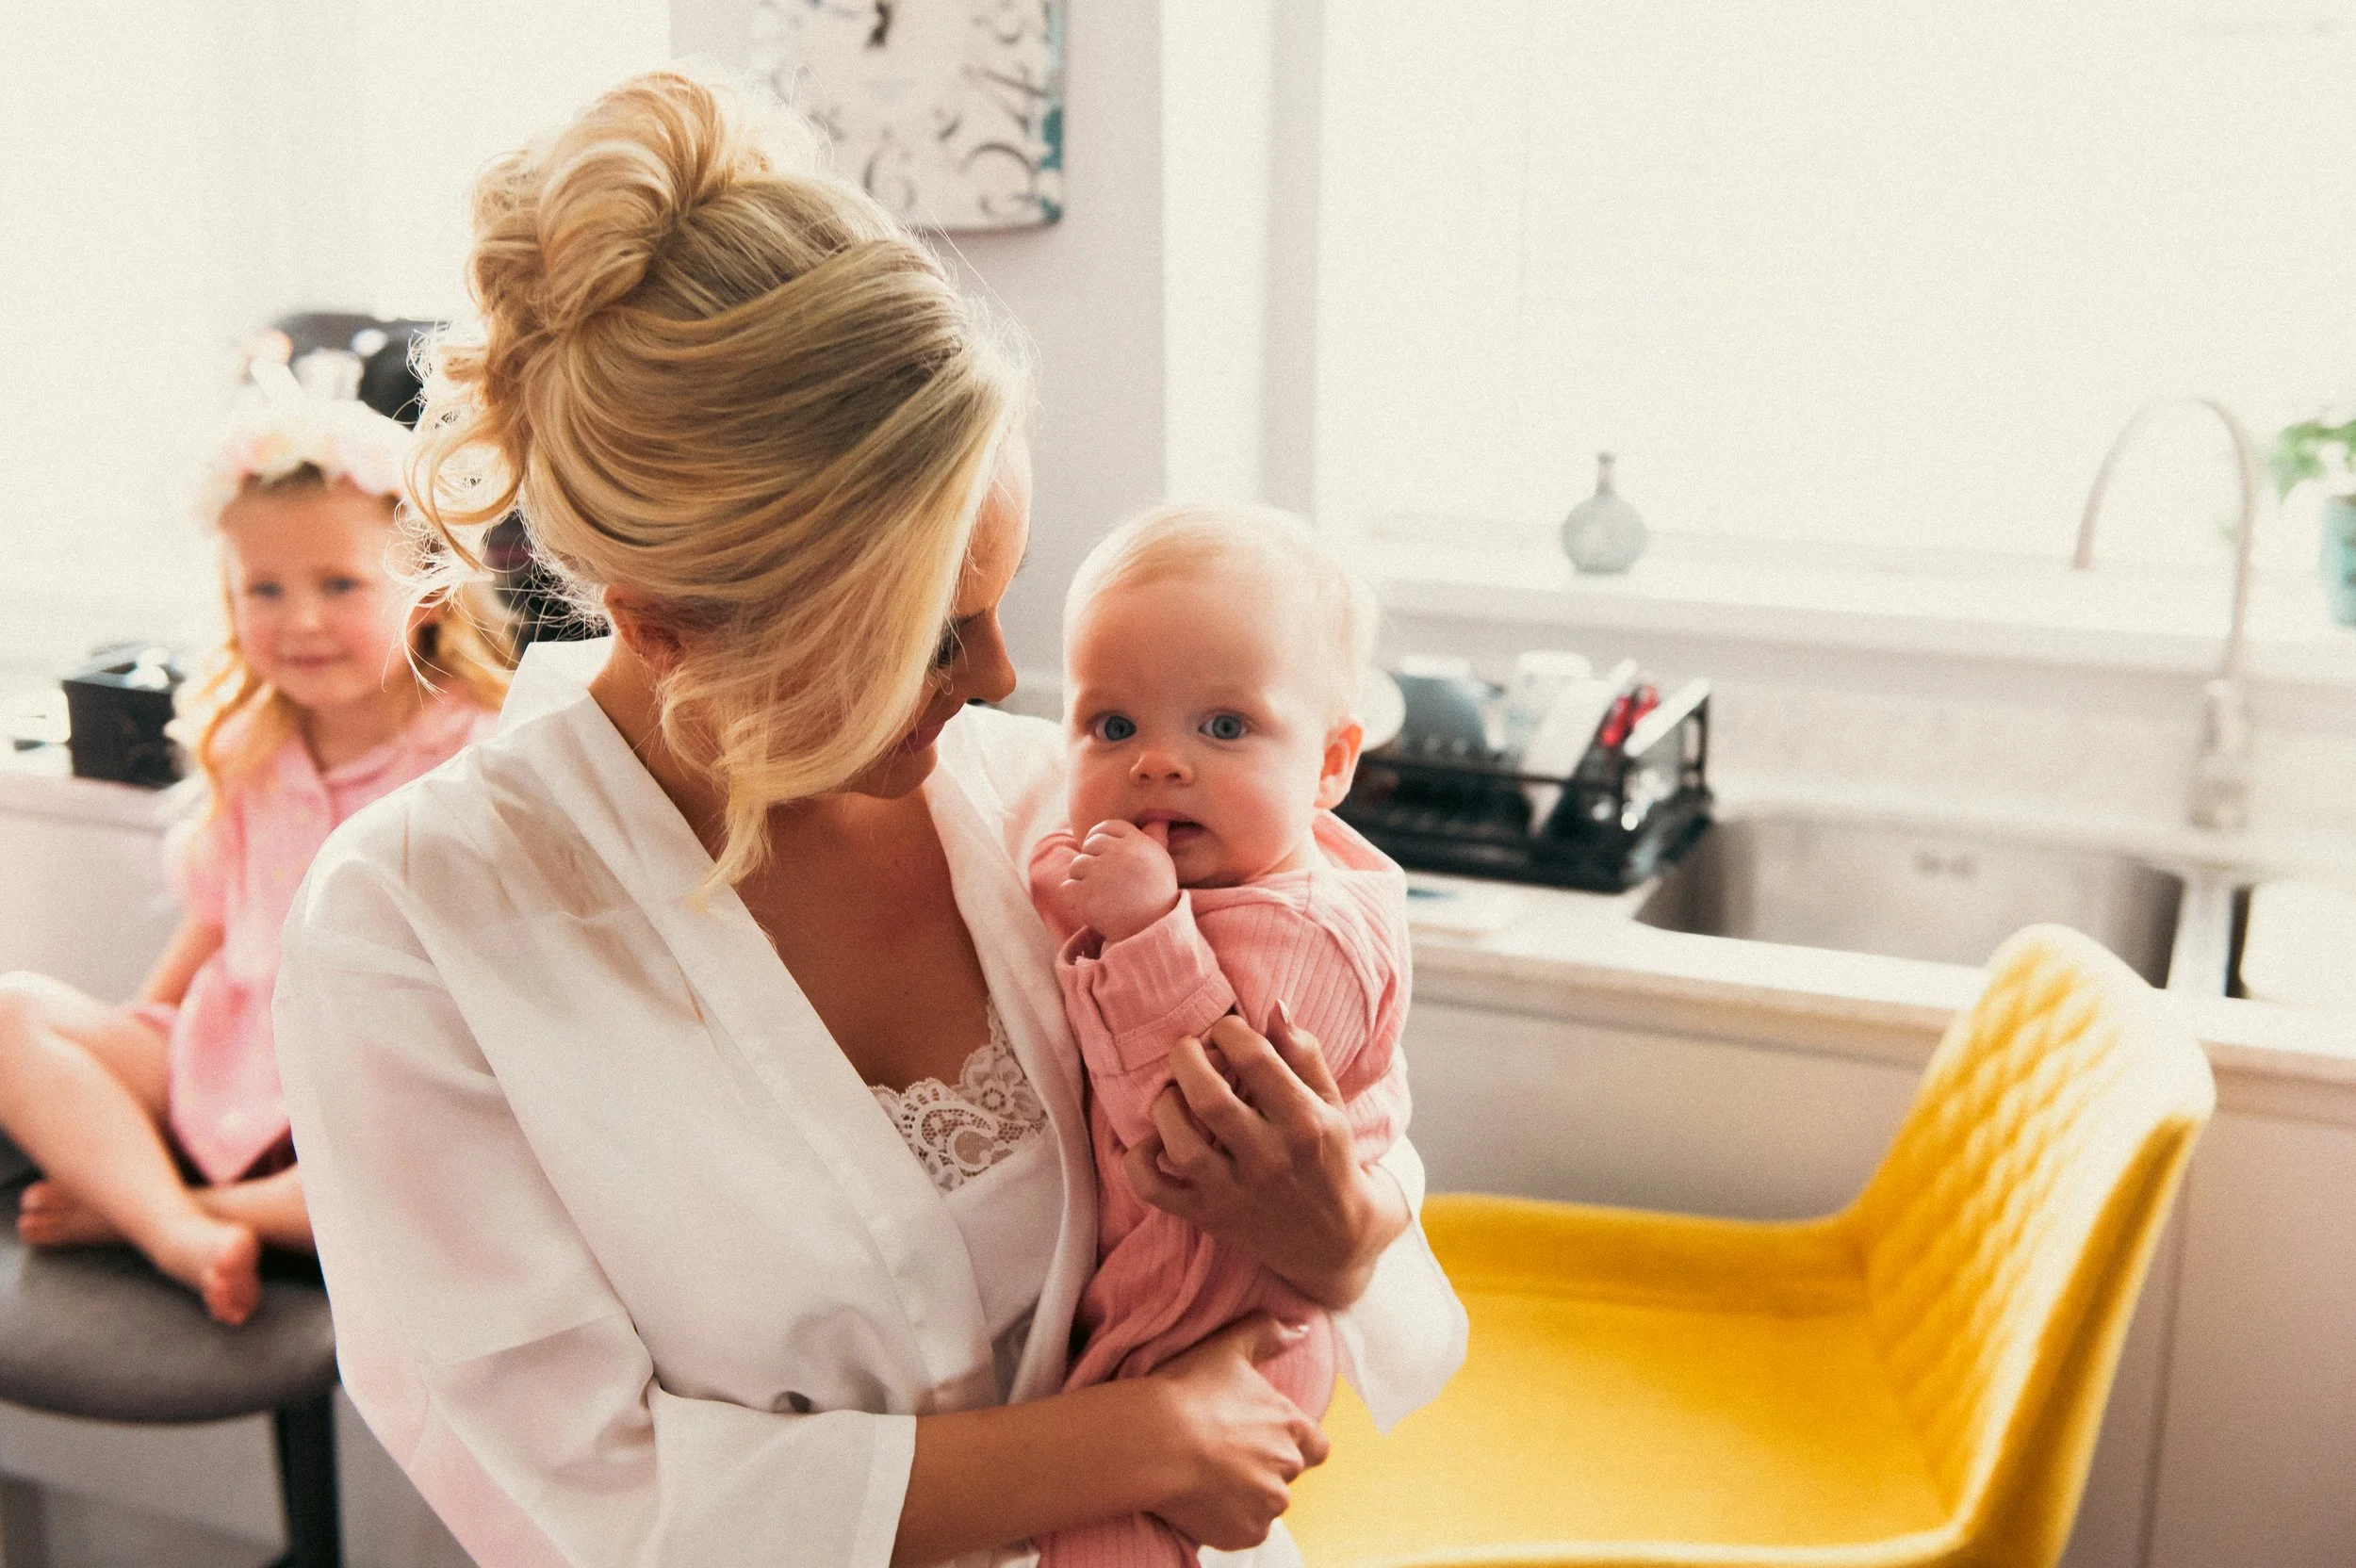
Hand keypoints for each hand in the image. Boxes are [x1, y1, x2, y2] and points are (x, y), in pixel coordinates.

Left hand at [1059, 819, 1180, 943]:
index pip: (1108, 826)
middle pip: (1090, 843)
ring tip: (1098, 893)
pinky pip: (1068, 885)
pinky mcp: (1086, 894)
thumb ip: (1155, 839)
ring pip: (1076, 864)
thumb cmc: (1156, 897)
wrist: (1149, 933)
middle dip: (1092, 858)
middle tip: (1101, 878)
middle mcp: (1120, 855)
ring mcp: (1101, 874)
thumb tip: (1158, 818)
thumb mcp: (1161, 864)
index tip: (1098, 849)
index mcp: (1138, 844)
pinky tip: (1089, 904)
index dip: (1099, 835)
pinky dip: (1074, 896)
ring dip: (1082, 878)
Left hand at [1123, 1006, 1411, 1308]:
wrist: (1334, 1239)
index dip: (1230, 1031)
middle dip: (1187, 1059)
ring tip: (1173, 1093)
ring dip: (1165, 1107)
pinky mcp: (1208, 1216)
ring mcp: (1235, 1192)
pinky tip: (1147, 1142)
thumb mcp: (1330, 1104)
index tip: (1224, 1029)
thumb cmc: (1328, 1157)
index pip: (1256, 1061)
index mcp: (1305, 1124)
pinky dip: (1138, 1164)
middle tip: (1186, 1048)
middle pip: (1209, 1100)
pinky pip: (1156, 1191)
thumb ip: (1304, 1055)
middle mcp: (1269, 1159)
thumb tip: (1274, 1008)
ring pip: (1180, 1144)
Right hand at [1144, 1315, 1329, 1549]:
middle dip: (1262, 1468)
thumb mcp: (1228, 1348)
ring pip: (1265, 1503)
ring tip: (1208, 1478)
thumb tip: (1300, 1328)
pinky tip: (1202, 1501)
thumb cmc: (1189, 1392)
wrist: (1156, 1441)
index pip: (1317, 1445)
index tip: (1267, 1441)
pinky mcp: (1246, 1532)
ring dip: (1245, 1495)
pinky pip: (1244, 1530)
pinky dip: (1228, 1520)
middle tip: (1224, 1456)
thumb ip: (1268, 1333)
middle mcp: (1287, 1467)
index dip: (1297, 1444)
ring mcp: (1268, 1503)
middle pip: (1286, 1474)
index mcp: (1289, 1425)